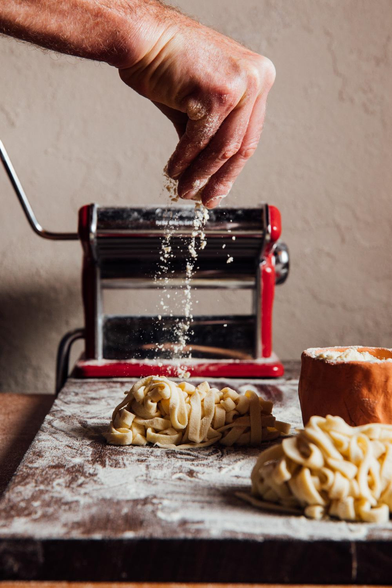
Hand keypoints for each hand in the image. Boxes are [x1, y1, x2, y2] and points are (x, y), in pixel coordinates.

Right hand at [119, 13, 275, 208]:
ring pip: (222, 149)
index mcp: (259, 79)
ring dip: (200, 175)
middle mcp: (257, 80)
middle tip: (206, 199)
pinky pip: (199, 141)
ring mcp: (240, 86)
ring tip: (184, 189)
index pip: (249, 136)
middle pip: (240, 147)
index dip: (231, 170)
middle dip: (219, 179)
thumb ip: (210, 135)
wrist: (143, 37)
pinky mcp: (217, 94)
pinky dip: (185, 161)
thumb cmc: (169, 63)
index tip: (218, 189)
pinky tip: (174, 171)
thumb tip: (209, 173)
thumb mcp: (200, 103)